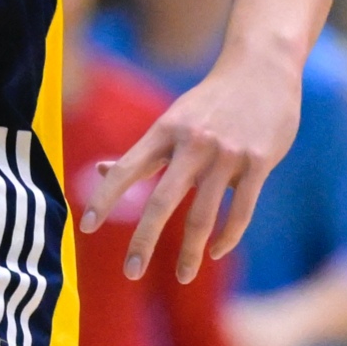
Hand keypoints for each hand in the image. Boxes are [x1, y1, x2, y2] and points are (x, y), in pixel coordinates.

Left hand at [79, 44, 301, 283]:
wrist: (261, 68)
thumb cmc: (210, 101)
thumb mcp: (172, 119)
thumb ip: (144, 150)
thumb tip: (102, 172)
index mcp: (164, 131)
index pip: (126, 169)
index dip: (103, 198)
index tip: (85, 226)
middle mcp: (192, 143)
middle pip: (162, 200)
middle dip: (144, 240)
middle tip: (130, 272)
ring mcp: (227, 154)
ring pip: (203, 214)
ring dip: (190, 252)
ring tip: (181, 276)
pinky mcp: (259, 162)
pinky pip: (241, 210)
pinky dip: (227, 237)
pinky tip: (215, 252)